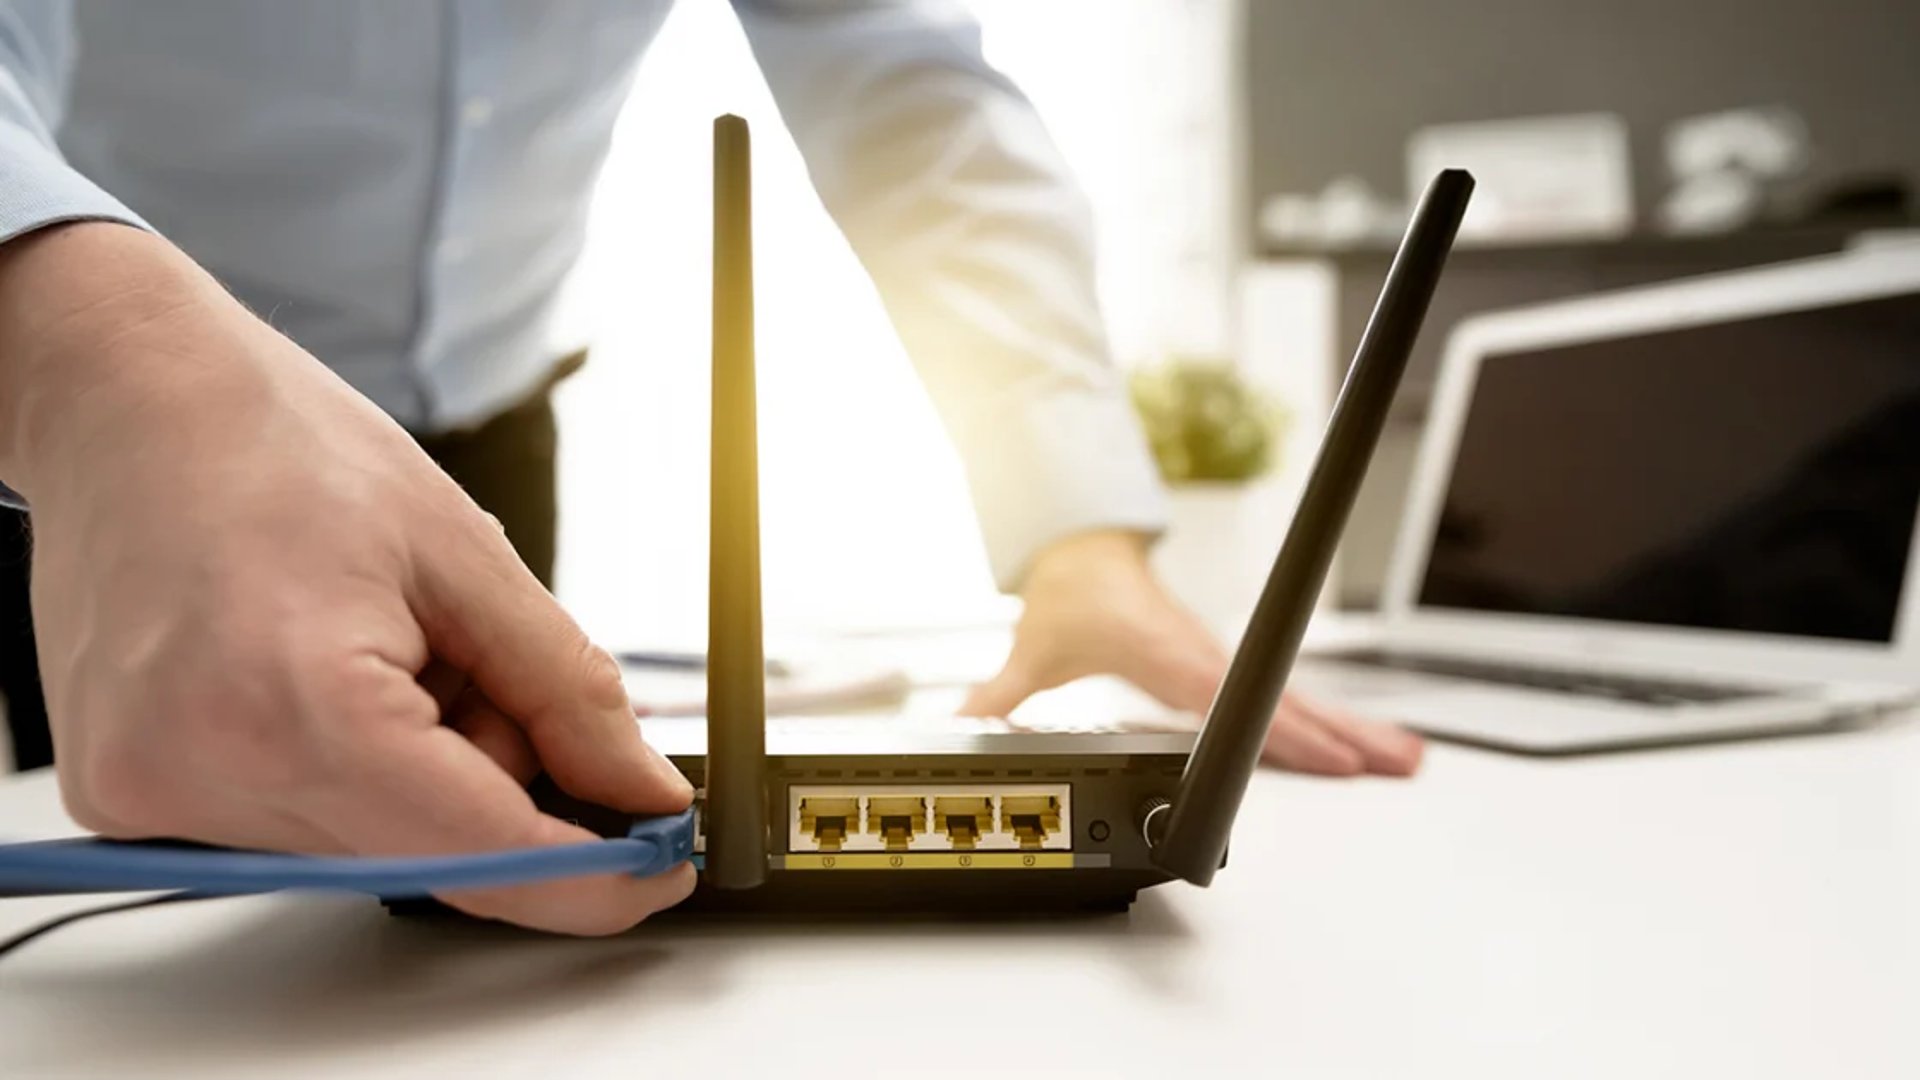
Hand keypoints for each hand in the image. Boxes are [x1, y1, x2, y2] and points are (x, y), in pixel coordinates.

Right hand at [0, 223, 692, 933]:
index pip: (483, 855)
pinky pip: (301, 823)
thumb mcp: (466, 554)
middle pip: (432, 854)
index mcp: (297, 707)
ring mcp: (153, 796)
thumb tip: (642, 795)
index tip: (662, 864)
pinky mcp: (131, 795)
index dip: (595, 875)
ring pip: (374, 844)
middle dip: (499, 776)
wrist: (126, 398)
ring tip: (383, 642)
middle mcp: (205, 775)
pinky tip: (328, 671)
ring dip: (424, 769)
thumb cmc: (277, 444)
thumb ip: (569, 695)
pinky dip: (356, 766)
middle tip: (476, 659)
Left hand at [960, 531, 1422, 775]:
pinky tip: (1368, 744)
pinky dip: (1332, 718)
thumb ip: (999, 695)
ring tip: (1406, 758)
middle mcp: (1206, 654)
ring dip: (1355, 727)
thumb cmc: (1069, 594)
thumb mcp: (1032, 647)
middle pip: (1284, 699)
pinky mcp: (1230, 664)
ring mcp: (1224, 658)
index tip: (1322, 754)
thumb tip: (960, 727)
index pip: (1230, 696)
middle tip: (1395, 765)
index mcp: (1167, 652)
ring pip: (1298, 696)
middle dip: (1341, 733)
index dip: (1276, 728)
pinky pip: (1288, 694)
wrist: (1086, 545)